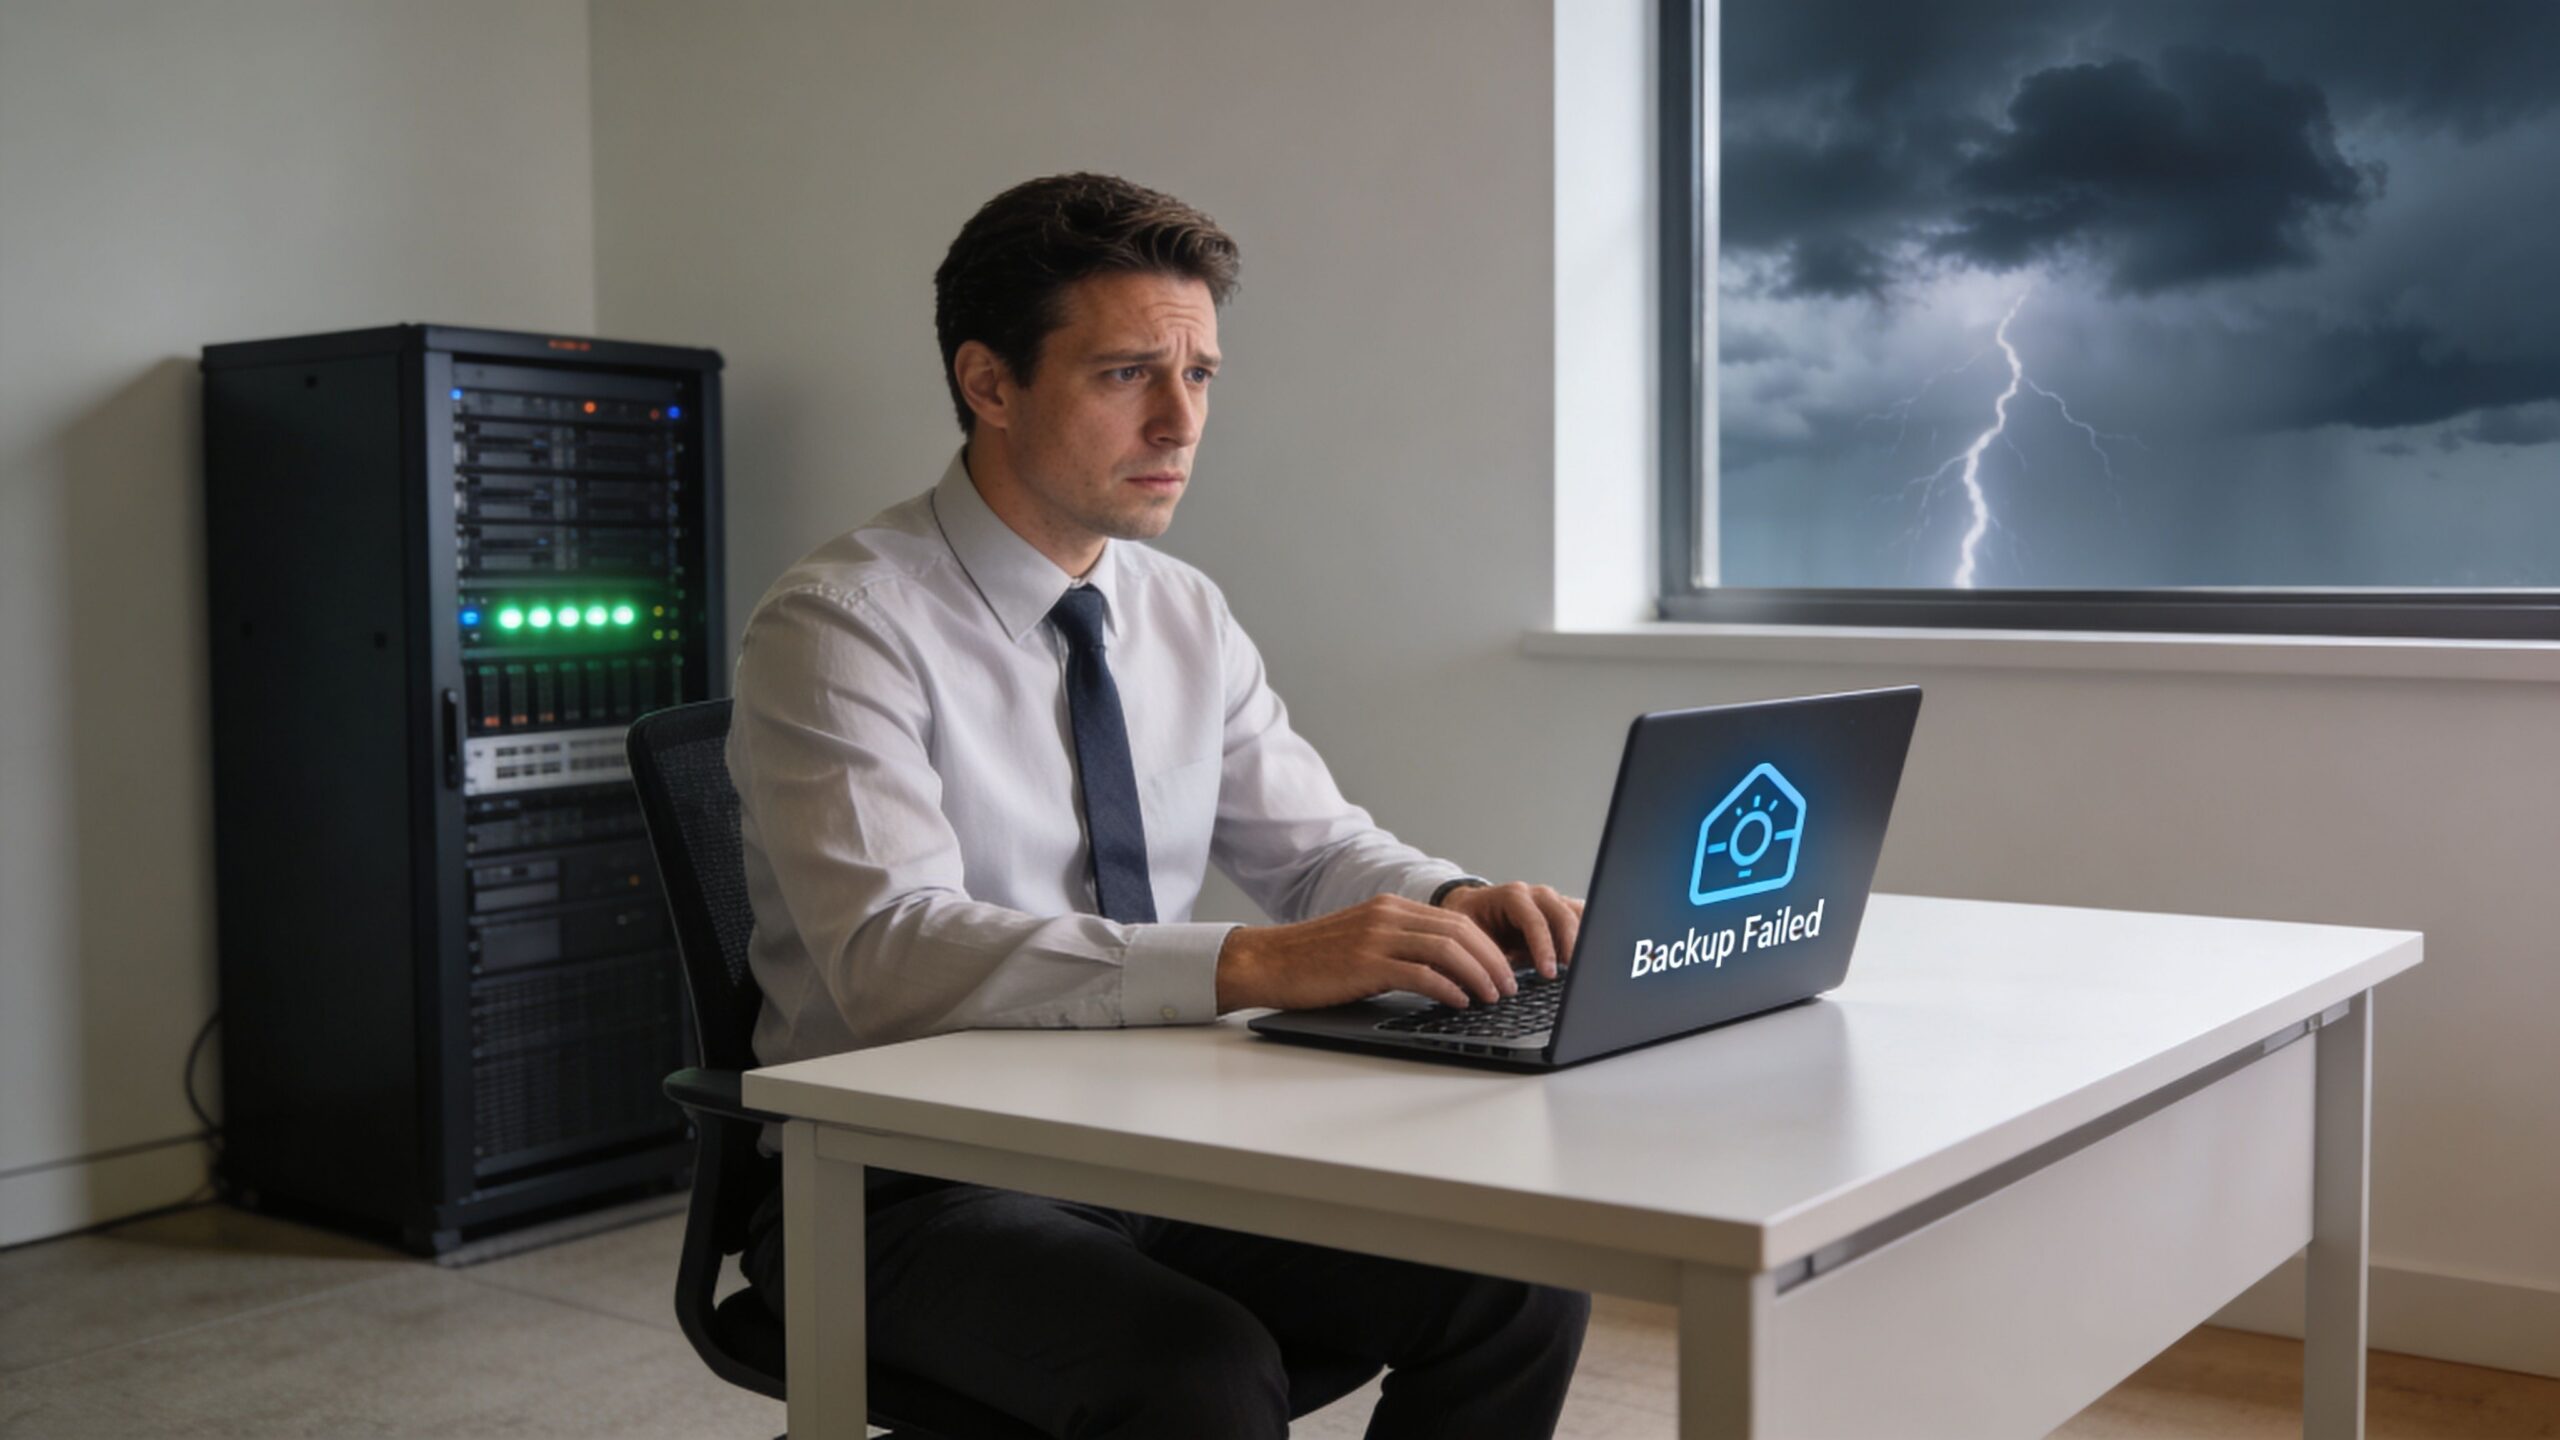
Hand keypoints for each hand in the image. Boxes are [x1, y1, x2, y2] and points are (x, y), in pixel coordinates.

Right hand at [1215, 894, 1518, 1013]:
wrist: (1267, 961)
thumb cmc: (1313, 960)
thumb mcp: (1364, 942)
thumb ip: (1401, 947)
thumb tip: (1446, 972)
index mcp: (1391, 908)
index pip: (1456, 920)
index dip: (1488, 946)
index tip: (1504, 970)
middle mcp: (1388, 915)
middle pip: (1460, 931)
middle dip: (1493, 961)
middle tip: (1508, 987)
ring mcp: (1376, 937)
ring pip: (1447, 949)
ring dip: (1478, 975)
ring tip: (1492, 997)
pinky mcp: (1365, 963)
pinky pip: (1420, 973)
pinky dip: (1448, 988)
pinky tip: (1460, 1002)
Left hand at [1438, 881, 1583, 980]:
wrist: (1474, 909)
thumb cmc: (1471, 924)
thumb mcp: (1471, 938)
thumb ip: (1485, 954)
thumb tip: (1494, 980)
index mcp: (1513, 896)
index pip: (1535, 920)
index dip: (1543, 947)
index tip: (1549, 973)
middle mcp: (1537, 895)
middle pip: (1563, 915)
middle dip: (1571, 946)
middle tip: (1576, 973)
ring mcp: (1553, 901)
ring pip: (1579, 914)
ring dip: (1585, 939)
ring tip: (1588, 967)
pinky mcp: (1563, 912)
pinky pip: (1584, 919)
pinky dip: (1589, 936)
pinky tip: (1593, 956)